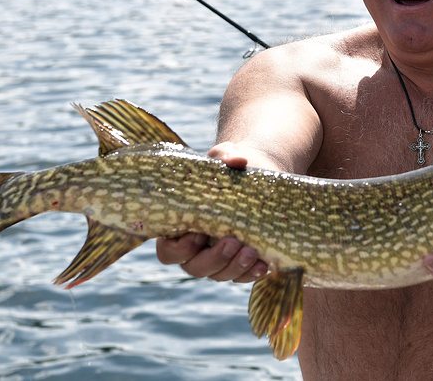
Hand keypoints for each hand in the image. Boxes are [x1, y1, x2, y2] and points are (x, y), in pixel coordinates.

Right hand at [153, 141, 267, 282]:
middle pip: (194, 268)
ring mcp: (217, 259)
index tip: (199, 232)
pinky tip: (264, 265)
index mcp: (179, 227)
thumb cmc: (229, 169)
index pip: (168, 251)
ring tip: (252, 251)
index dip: (180, 248)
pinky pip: (241, 277)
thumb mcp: (225, 156)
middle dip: (214, 259)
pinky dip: (251, 273)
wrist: (256, 176)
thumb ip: (225, 156)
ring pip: (219, 275)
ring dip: (235, 267)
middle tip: (233, 241)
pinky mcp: (239, 263)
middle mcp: (195, 249)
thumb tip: (237, 161)